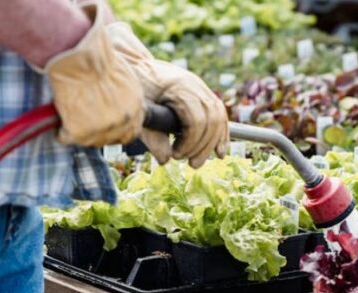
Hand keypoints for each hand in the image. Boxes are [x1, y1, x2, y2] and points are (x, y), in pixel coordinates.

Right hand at [44, 4, 144, 146]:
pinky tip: (58, 118)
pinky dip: (60, 130)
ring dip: (78, 130)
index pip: (131, 132)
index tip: (105, 126)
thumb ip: (124, 96)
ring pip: (88, 141)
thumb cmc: (95, 55)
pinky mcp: (79, 132)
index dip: (117, 130)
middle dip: (97, 132)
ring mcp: (101, 129)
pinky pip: (65, 137)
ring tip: (69, 114)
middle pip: (110, 139)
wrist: (77, 53)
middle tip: (83, 120)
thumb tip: (115, 104)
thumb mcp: (122, 76)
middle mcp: (121, 121)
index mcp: (135, 107)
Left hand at [106, 23, 227, 167]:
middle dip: (203, 147)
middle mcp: (195, 85)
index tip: (176, 155)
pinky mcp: (202, 92)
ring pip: (219, 117)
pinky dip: (221, 133)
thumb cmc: (135, 87)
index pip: (196, 120)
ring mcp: (201, 87)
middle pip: (212, 120)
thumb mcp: (140, 112)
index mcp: (179, 88)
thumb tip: (166, 160)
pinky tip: (219, 151)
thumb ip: (151, 137)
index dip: (190, 143)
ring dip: (213, 143)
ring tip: (199, 161)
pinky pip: (219, 113)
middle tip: (190, 164)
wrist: (136, 64)